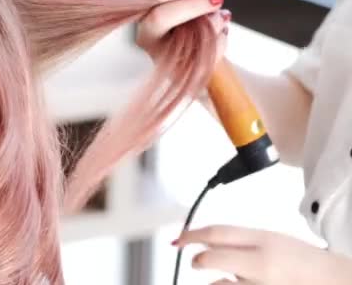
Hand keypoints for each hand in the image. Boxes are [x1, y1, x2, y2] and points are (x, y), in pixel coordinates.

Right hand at [135, 0, 230, 61]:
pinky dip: (219, 43)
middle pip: (159, 18)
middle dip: (193, 6)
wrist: (194, 63)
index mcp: (145, 15)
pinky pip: (201, 58)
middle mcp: (146, 38)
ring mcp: (160, 58)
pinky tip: (220, 35)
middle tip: (216, 0)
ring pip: (182, 39)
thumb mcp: (198, 7)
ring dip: (211, 24)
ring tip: (222, 18)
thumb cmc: (189, 30)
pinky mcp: (178, 75)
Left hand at [175, 225, 351, 284]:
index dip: (192, 234)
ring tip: (228, 279)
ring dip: (216, 283)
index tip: (179, 238)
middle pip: (211, 258)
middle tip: (195, 261)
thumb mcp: (271, 239)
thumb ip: (240, 240)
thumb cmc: (301, 261)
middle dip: (197, 259)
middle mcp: (260, 264)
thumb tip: (207, 241)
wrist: (333, 282)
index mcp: (262, 240)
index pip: (217, 232)